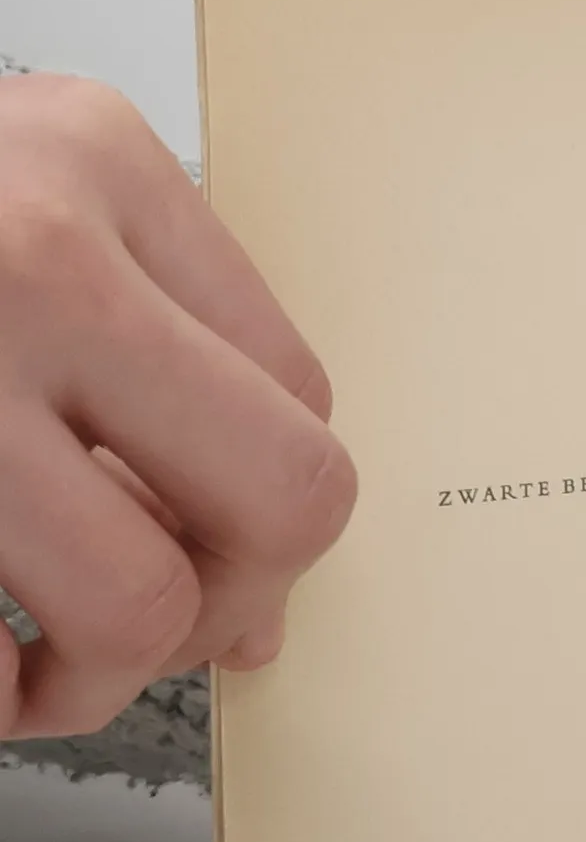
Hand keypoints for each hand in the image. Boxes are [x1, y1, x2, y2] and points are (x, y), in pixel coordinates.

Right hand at [0, 76, 354, 738]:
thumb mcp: (13, 210)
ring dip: (102, 679)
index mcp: (91, 162)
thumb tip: (258, 597)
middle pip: (286, 492)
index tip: (232, 571)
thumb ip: (144, 351)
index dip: (277, 517)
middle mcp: (34, 250)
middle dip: (239, 599)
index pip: (301, 390)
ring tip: (38, 676)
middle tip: (172, 630)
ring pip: (143, 600)